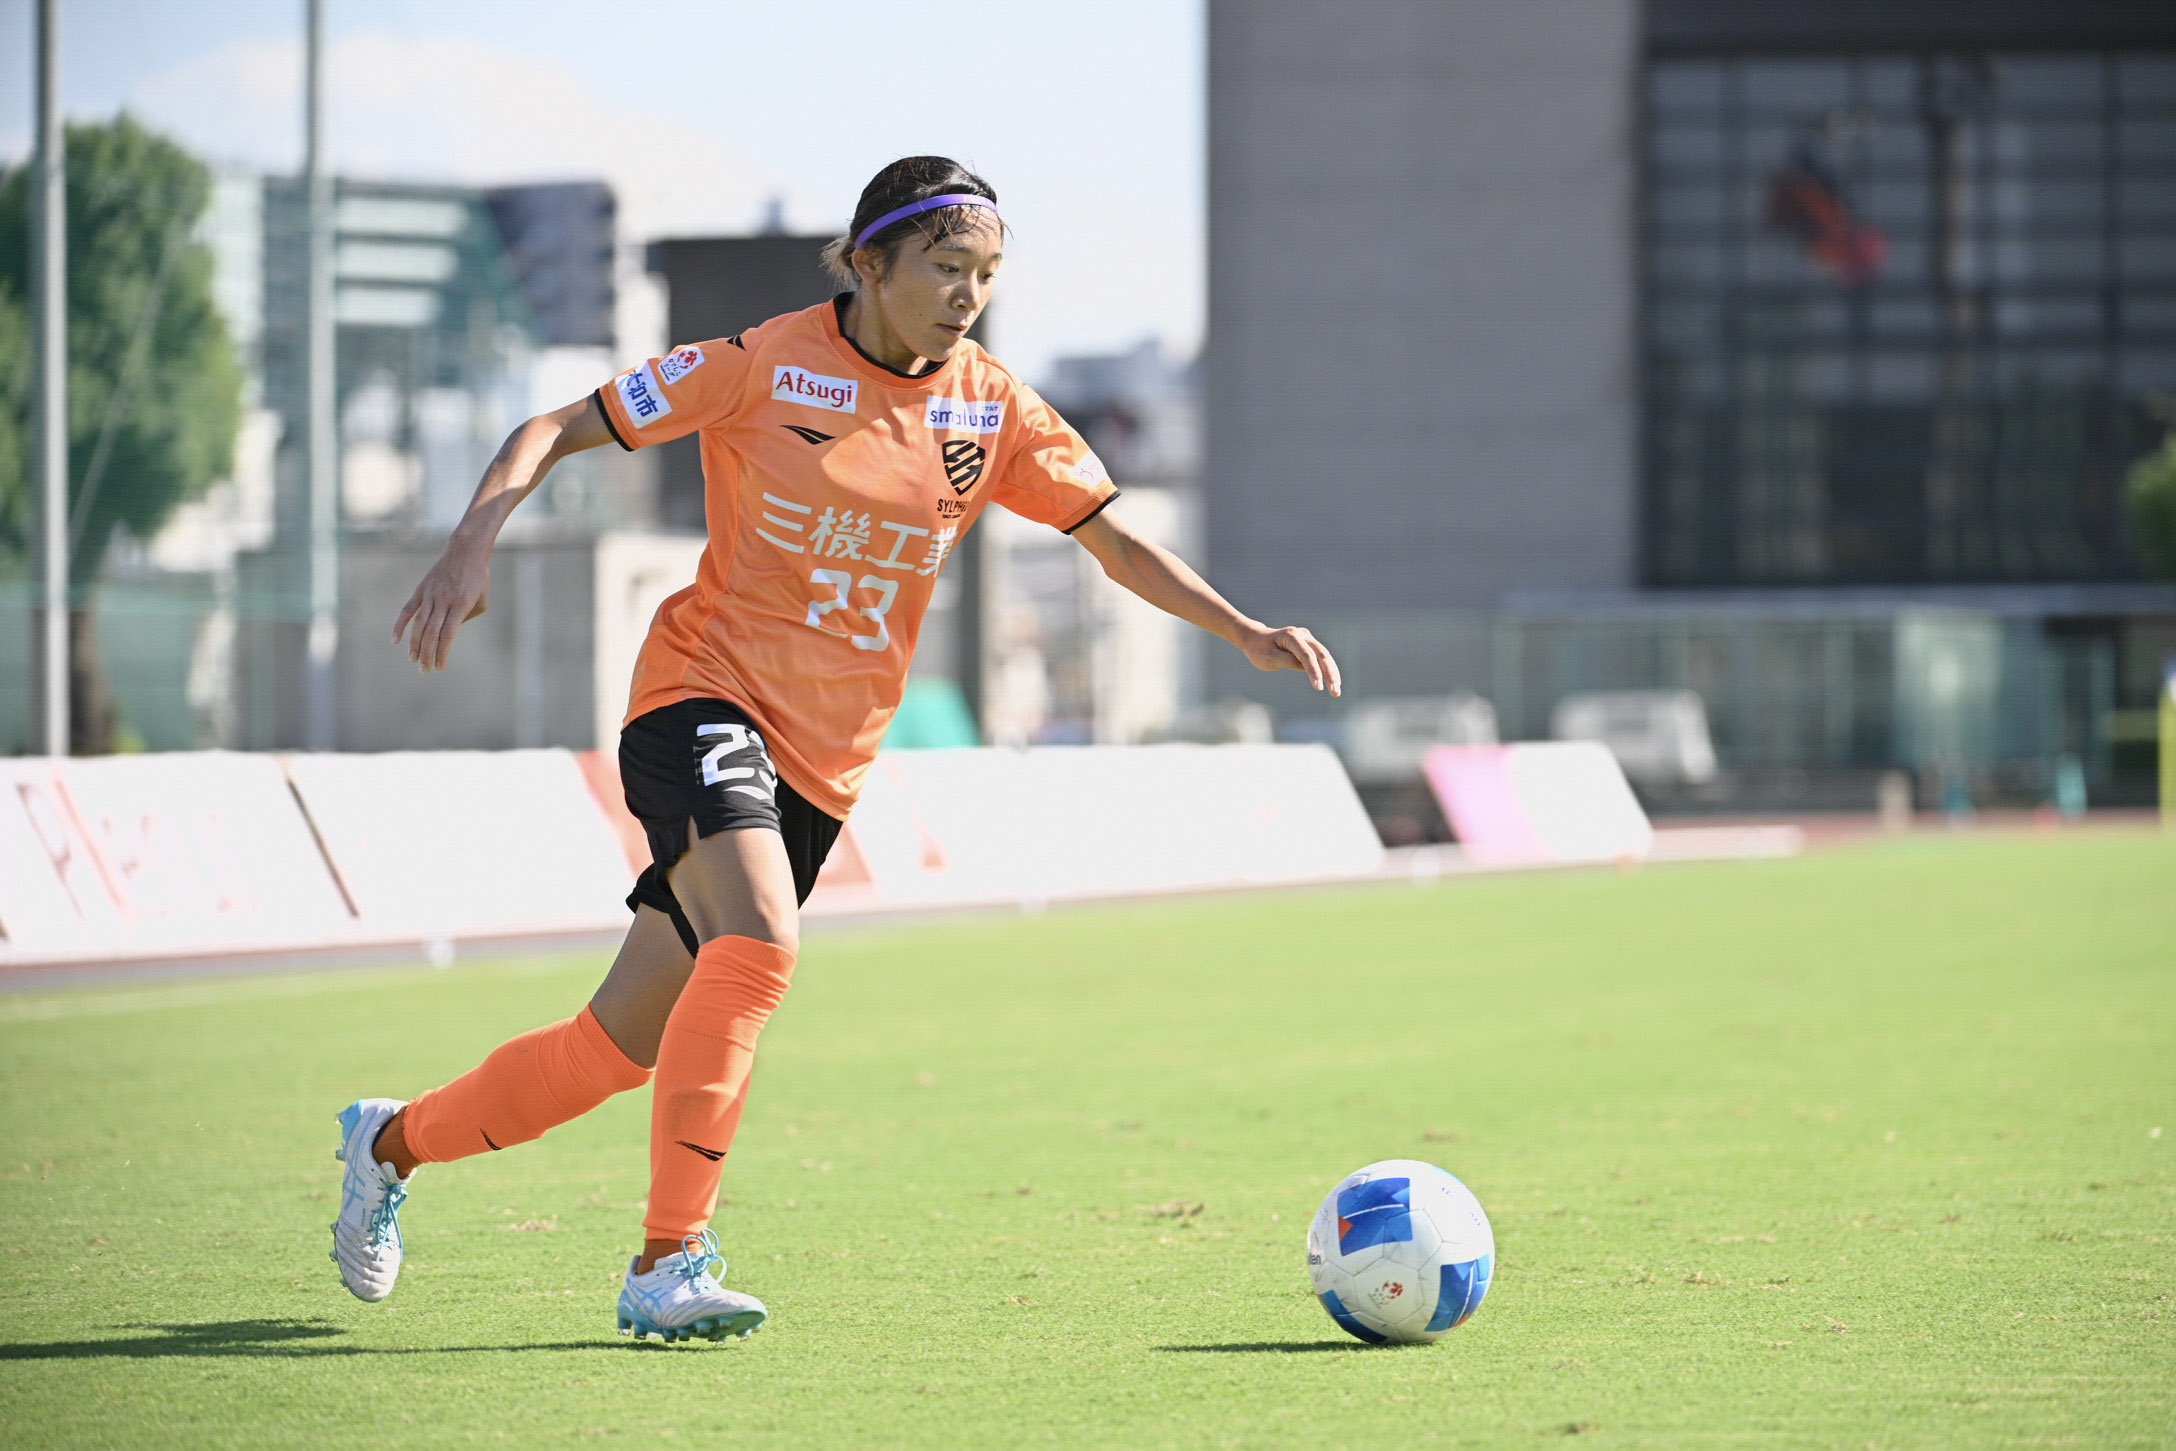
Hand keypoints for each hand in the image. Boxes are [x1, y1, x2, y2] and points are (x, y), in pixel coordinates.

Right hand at [392, 539, 490, 672]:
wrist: (465, 551)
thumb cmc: (477, 579)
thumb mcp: (481, 601)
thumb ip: (465, 619)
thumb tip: (448, 634)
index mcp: (460, 604)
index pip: (448, 635)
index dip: (442, 653)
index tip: (439, 667)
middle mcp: (443, 600)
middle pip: (431, 633)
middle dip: (427, 654)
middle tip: (424, 670)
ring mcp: (430, 594)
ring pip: (419, 624)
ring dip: (414, 644)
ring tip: (413, 659)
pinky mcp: (421, 589)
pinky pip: (407, 609)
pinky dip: (400, 625)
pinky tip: (395, 640)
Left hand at [1239, 623, 1341, 695]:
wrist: (1255, 639)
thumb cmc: (1259, 650)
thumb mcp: (1268, 658)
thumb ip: (1287, 661)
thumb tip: (1306, 668)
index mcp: (1291, 635)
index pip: (1307, 655)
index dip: (1314, 671)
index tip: (1319, 687)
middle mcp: (1302, 634)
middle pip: (1321, 655)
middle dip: (1330, 674)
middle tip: (1336, 692)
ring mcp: (1307, 638)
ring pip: (1324, 656)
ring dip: (1332, 673)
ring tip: (1337, 691)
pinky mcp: (1309, 645)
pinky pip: (1321, 658)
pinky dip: (1328, 670)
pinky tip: (1334, 682)